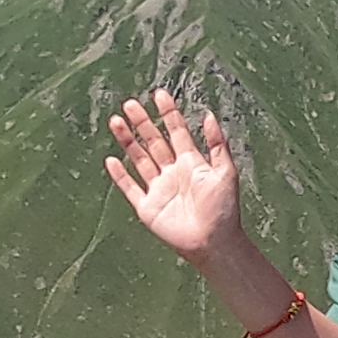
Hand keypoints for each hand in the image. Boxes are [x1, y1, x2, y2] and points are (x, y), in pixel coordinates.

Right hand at [106, 91, 240, 260]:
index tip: (158, 94)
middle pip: (154, 142)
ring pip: (139, 160)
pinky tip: (111, 159)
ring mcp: (159, 189)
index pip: (176, 132)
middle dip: (142, 123)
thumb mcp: (226, 172)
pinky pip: (130, 188)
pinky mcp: (148, 207)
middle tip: (130, 103)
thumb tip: (209, 114)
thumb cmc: (224, 210)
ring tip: (115, 121)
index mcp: (192, 163)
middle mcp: (173, 172)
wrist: (214, 243)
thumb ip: (217, 144)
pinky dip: (120, 175)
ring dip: (127, 141)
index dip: (168, 113)